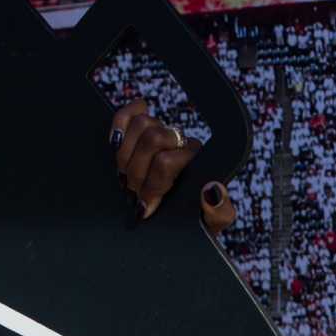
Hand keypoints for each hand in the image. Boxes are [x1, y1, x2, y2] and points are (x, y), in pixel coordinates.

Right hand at [111, 99, 241, 227]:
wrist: (181, 217)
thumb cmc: (194, 219)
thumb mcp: (211, 222)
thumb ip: (218, 212)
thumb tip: (211, 190)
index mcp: (199, 162)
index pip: (166, 162)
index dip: (151, 186)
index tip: (144, 208)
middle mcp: (182, 143)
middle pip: (151, 139)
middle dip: (136, 171)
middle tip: (133, 193)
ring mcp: (162, 134)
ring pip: (140, 123)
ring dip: (126, 153)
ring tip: (126, 176)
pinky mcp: (144, 130)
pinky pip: (131, 113)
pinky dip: (120, 123)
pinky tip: (116, 143)